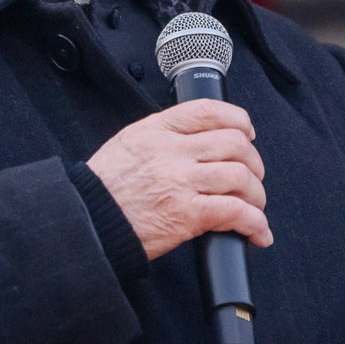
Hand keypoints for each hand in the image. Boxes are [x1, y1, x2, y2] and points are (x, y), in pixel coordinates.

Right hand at [85, 100, 271, 260]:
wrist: (88, 222)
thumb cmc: (105, 189)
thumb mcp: (129, 144)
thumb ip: (164, 137)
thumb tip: (200, 140)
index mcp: (157, 130)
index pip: (209, 111)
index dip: (238, 121)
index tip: (247, 134)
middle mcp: (172, 151)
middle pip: (234, 144)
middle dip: (253, 163)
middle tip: (252, 178)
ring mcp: (181, 182)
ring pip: (241, 177)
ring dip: (256, 195)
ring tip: (253, 207)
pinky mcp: (187, 215)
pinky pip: (236, 212)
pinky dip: (254, 223)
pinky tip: (256, 232)